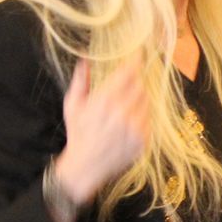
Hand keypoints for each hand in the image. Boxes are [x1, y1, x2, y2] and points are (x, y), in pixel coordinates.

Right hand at [51, 60, 148, 210]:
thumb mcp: (73, 105)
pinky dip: (142, 115)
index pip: (128, 73)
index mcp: (105, 101)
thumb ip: (80, 80)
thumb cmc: (78, 133)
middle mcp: (122, 113)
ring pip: (146, 101)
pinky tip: (128, 121)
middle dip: (135, 81)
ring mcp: (136, 128)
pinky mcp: (144, 140)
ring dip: (138, 98)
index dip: (135, 62)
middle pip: (140, 85)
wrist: (86, 166)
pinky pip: (149, 119)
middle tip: (127, 83)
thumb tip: (86, 59)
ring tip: (124, 105)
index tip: (138, 55)